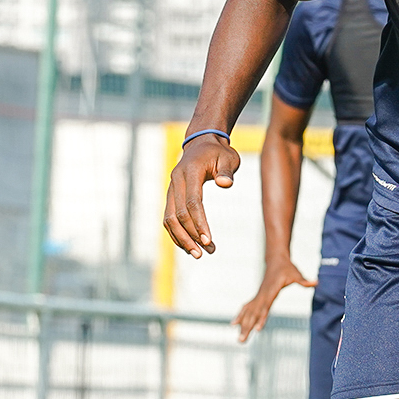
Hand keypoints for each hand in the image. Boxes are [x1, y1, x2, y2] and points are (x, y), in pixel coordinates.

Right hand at [163, 134, 241, 258]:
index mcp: (190, 172)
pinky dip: (176, 234)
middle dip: (191, 236)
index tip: (209, 240)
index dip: (199, 223)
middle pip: (178, 214)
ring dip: (182, 239)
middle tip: (207, 252)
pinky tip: (189, 246)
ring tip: (198, 254)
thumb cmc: (219, 153)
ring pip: (170, 219)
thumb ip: (227, 171)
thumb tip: (225, 184)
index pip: (192, 202)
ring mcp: (171, 189)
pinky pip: (169, 218)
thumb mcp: (229, 158)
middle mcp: (176, 181)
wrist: (202, 143)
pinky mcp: (171, 196)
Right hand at [233, 259, 315, 342]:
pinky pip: (247, 308)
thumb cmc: (287, 268)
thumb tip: (316, 282)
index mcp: (271, 291)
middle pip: (254, 314)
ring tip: (239, 339)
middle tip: (241, 341)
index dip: (261, 318)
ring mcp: (258, 296)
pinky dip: (240, 316)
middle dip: (247, 327)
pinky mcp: (258, 297)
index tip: (257, 330)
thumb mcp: (296, 274)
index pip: (265, 307)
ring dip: (243, 326)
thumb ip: (304, 280)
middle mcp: (262, 295)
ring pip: (248, 313)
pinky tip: (234, 325)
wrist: (276, 260)